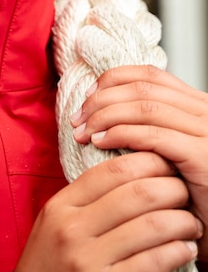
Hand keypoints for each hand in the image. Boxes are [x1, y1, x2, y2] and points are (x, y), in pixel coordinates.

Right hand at [15, 151, 200, 271]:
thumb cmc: (48, 262)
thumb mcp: (54, 219)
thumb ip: (84, 195)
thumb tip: (130, 170)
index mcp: (62, 206)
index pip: (111, 170)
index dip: (146, 161)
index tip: (166, 163)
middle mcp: (73, 229)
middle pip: (136, 194)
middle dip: (171, 188)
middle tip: (184, 191)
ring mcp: (88, 261)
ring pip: (150, 227)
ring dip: (182, 221)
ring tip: (191, 223)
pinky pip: (152, 263)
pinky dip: (178, 252)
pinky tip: (186, 249)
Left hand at [71, 64, 207, 259]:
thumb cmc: (192, 196)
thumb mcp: (170, 151)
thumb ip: (150, 126)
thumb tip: (101, 109)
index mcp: (197, 104)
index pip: (149, 75)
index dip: (112, 80)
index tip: (87, 97)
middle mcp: (205, 111)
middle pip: (143, 88)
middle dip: (102, 99)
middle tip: (77, 118)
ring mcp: (207, 131)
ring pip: (145, 107)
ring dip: (106, 116)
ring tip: (83, 131)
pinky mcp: (203, 155)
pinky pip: (154, 136)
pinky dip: (122, 134)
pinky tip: (101, 142)